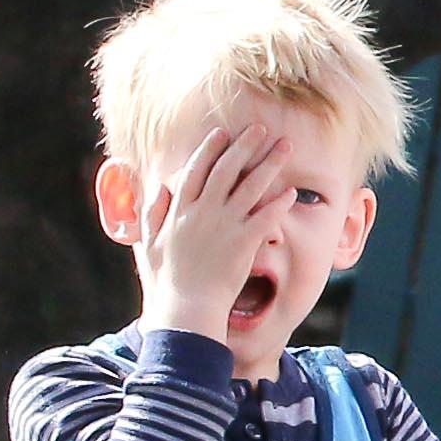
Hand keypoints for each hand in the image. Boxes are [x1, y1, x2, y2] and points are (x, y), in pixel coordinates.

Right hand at [129, 125, 284, 335]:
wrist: (185, 310)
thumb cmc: (166, 284)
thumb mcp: (149, 245)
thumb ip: (152, 214)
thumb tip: (158, 187)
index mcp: (179, 211)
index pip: (195, 170)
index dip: (210, 150)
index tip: (222, 133)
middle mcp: (201, 213)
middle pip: (226, 170)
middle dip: (244, 146)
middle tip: (261, 129)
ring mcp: (223, 226)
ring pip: (250, 186)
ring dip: (269, 164)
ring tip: (285, 148)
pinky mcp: (243, 244)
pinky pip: (266, 217)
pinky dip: (279, 203)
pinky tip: (292, 192)